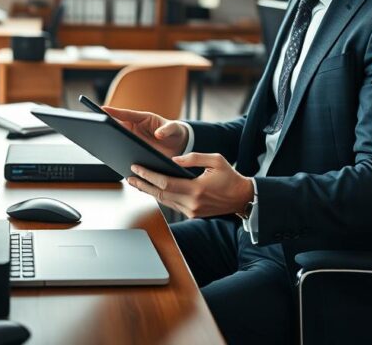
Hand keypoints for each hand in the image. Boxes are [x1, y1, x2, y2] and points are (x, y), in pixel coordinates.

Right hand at [101, 106, 188, 157]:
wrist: (178, 145)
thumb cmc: (175, 132)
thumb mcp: (174, 128)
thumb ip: (167, 129)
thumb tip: (158, 134)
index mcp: (142, 119)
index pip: (125, 114)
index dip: (114, 112)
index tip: (102, 109)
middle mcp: (134, 128)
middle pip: (117, 126)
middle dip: (106, 126)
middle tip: (96, 127)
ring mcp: (133, 140)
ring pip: (118, 139)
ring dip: (110, 141)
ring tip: (99, 144)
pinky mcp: (134, 151)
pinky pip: (123, 151)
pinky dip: (117, 154)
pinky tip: (113, 159)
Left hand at [126, 153, 253, 218]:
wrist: (242, 198)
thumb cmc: (230, 177)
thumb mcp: (216, 160)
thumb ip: (194, 157)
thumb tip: (174, 159)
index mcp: (197, 189)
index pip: (165, 182)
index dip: (148, 175)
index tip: (136, 168)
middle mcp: (192, 203)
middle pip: (160, 194)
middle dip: (143, 184)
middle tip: (129, 176)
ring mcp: (191, 211)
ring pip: (164, 201)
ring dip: (149, 191)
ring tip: (136, 182)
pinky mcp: (192, 214)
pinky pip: (171, 205)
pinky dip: (160, 196)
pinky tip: (152, 188)